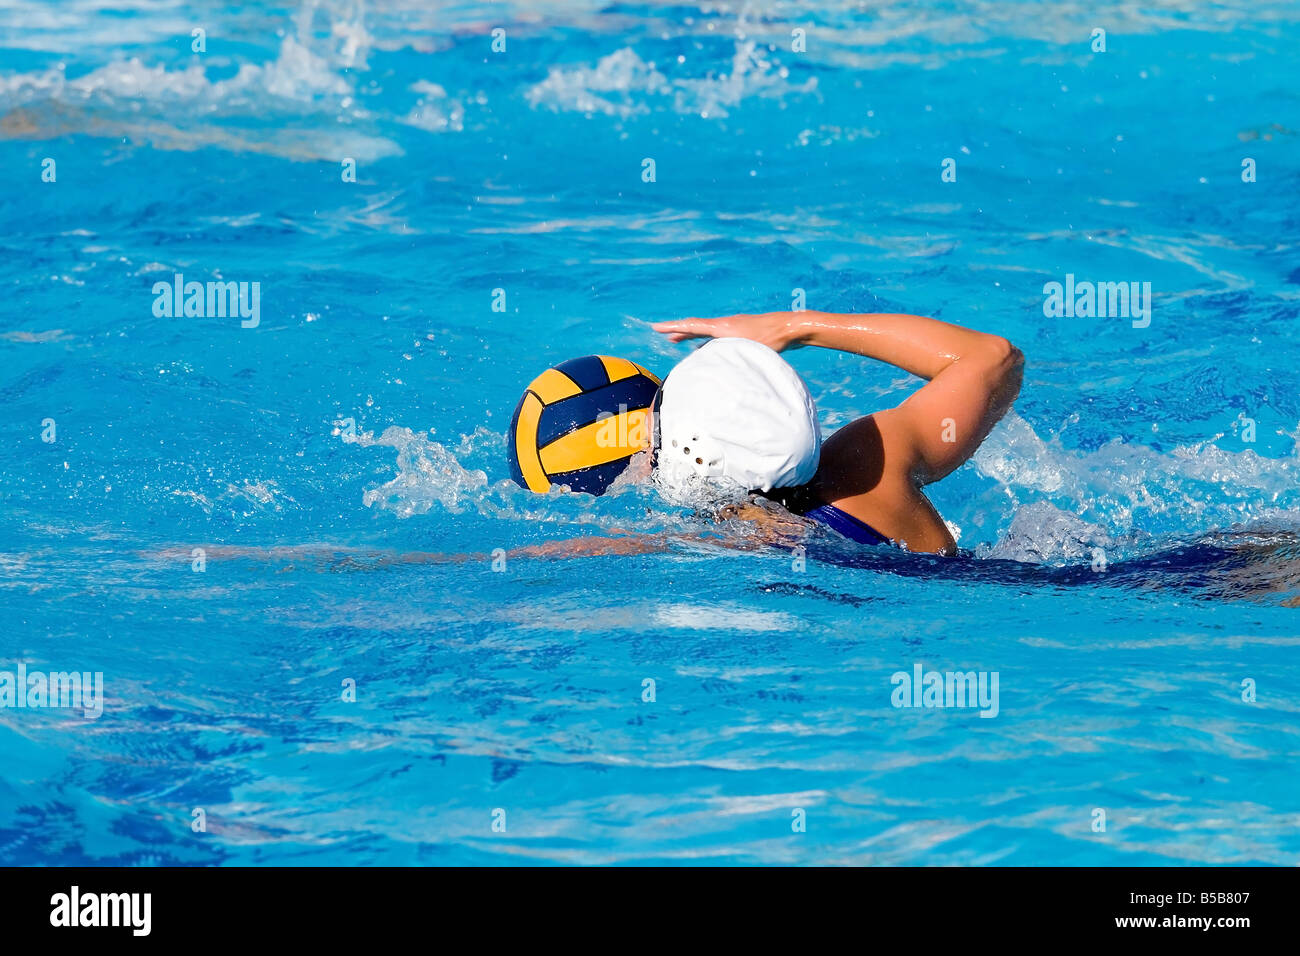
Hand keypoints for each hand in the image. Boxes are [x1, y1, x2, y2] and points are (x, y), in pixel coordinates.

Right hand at [651, 312, 801, 351]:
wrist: (791, 327)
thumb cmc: (771, 340)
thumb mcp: (746, 349)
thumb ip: (727, 354)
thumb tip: (708, 363)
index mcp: (722, 327)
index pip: (692, 326)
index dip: (673, 327)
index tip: (656, 327)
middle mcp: (725, 325)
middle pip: (696, 327)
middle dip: (679, 331)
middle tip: (663, 334)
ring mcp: (734, 327)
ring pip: (706, 332)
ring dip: (691, 337)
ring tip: (679, 342)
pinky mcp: (742, 332)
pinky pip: (717, 337)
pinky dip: (706, 343)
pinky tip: (706, 351)